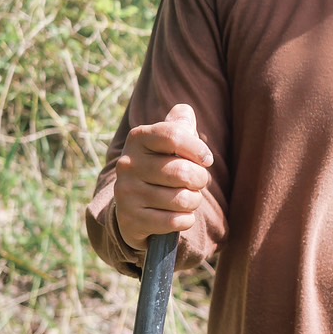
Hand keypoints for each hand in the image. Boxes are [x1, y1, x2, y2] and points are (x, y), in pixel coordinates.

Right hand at [112, 103, 213, 250]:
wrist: (133, 206)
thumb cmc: (161, 165)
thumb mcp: (167, 142)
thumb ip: (180, 123)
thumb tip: (184, 111)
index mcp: (138, 138)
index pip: (174, 135)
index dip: (198, 149)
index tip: (206, 159)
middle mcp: (127, 164)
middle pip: (183, 171)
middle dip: (200, 180)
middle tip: (197, 182)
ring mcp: (126, 193)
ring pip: (182, 199)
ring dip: (194, 201)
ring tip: (187, 198)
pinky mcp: (131, 220)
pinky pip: (175, 221)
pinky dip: (185, 220)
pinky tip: (179, 216)